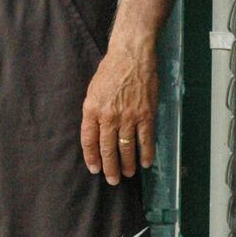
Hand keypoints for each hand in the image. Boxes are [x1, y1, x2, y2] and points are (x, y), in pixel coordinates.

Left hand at [80, 44, 157, 185]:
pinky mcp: (145, 115)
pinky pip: (145, 141)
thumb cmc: (110, 70)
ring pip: (126, 149)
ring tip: (126, 174)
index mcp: (92, 108)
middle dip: (109, 168)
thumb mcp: (93, 90)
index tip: (94, 168)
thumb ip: (94, 111)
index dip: (91, 157)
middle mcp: (109, 116)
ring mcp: (128, 117)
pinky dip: (146, 154)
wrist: (131, 56)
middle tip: (111, 180)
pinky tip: (145, 163)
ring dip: (126, 165)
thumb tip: (96, 132)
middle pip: (107, 149)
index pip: (89, 140)